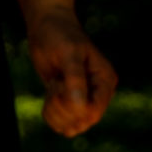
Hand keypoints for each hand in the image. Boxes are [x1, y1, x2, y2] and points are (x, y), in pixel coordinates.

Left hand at [28, 7, 115, 135]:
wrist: (47, 25)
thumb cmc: (59, 34)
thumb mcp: (67, 53)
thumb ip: (75, 79)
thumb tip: (81, 108)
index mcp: (105, 80)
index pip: (93, 111)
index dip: (72, 107)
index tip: (58, 85)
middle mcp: (98, 93)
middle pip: (83, 121)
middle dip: (62, 108)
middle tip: (54, 82)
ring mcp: (85, 99)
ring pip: (72, 126)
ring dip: (55, 111)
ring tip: (53, 85)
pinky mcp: (70, 102)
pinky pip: (62, 123)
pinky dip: (51, 114)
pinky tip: (49, 95)